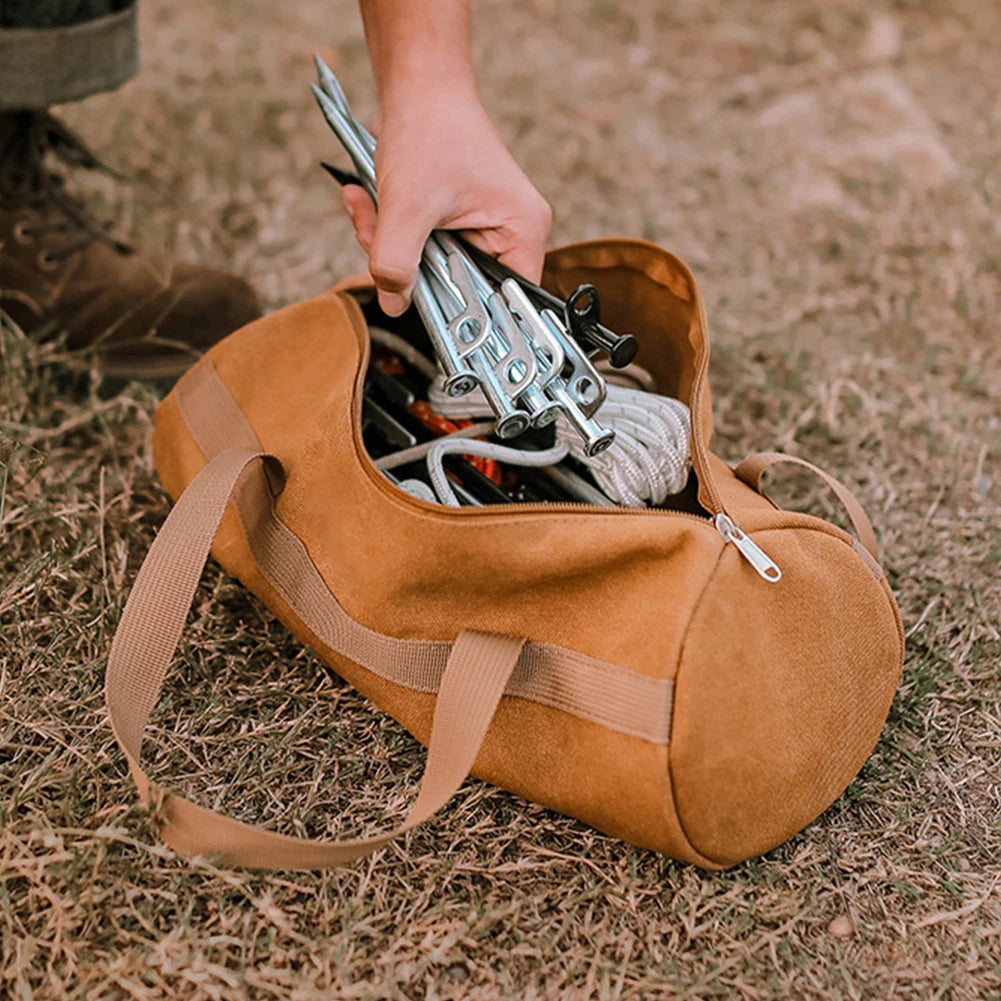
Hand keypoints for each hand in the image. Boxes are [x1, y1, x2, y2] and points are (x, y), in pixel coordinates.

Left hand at [341, 92, 551, 316]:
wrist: (416, 82)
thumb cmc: (429, 129)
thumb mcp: (408, 204)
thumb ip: (397, 261)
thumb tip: (394, 303)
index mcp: (522, 232)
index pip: (509, 303)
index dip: (471, 317)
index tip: (431, 314)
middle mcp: (509, 234)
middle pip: (463, 288)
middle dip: (411, 269)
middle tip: (377, 241)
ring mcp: (481, 227)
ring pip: (433, 268)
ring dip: (389, 246)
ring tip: (366, 209)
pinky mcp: (454, 220)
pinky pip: (419, 247)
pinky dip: (387, 230)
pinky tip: (363, 200)